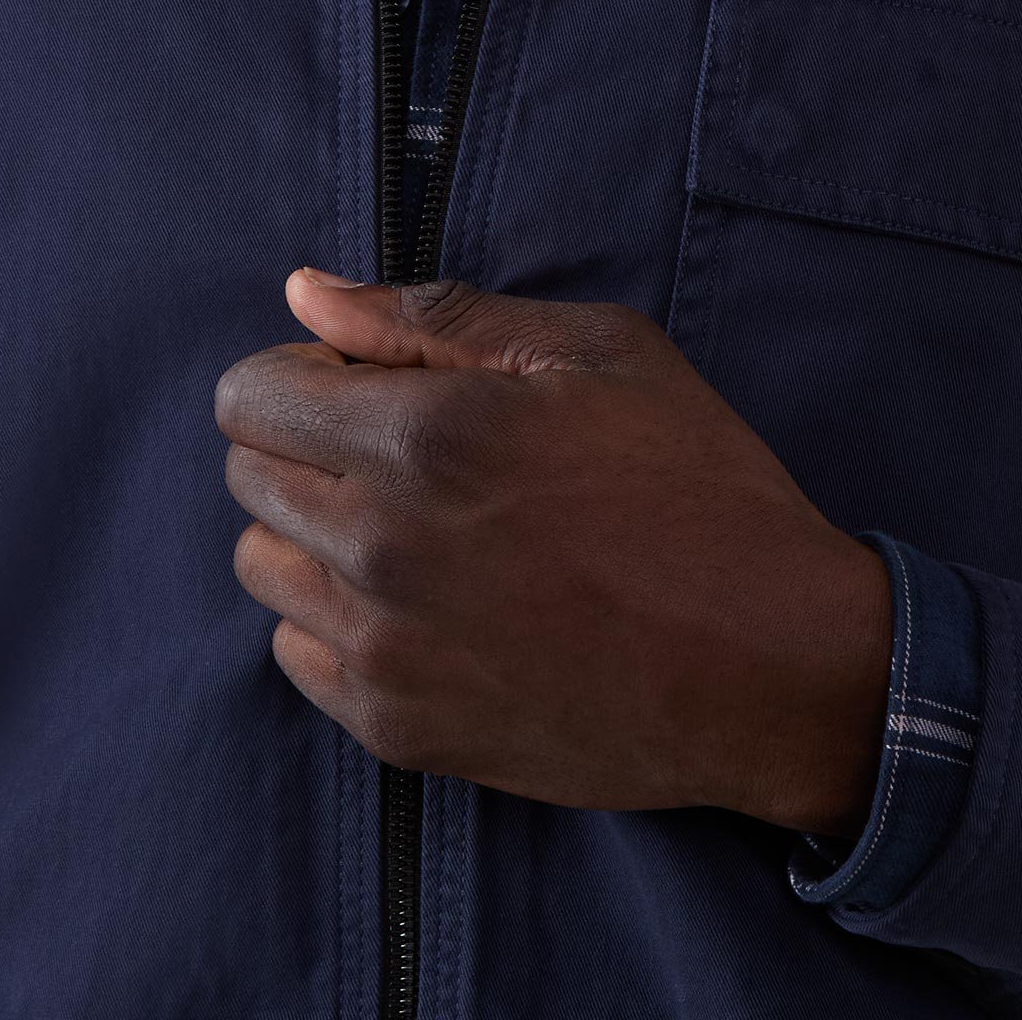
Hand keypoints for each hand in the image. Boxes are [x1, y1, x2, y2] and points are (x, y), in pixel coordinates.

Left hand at [215, 270, 892, 835]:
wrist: (773, 664)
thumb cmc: (696, 486)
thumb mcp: (595, 353)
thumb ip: (433, 317)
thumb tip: (306, 289)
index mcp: (422, 437)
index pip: (248, 396)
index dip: (303, 371)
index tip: (368, 382)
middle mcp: (381, 546)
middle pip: (248, 477)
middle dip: (305, 442)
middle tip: (404, 451)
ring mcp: (385, 650)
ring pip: (262, 567)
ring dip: (312, 532)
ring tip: (413, 527)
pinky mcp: (400, 730)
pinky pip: (299, 655)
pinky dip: (338, 619)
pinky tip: (425, 602)